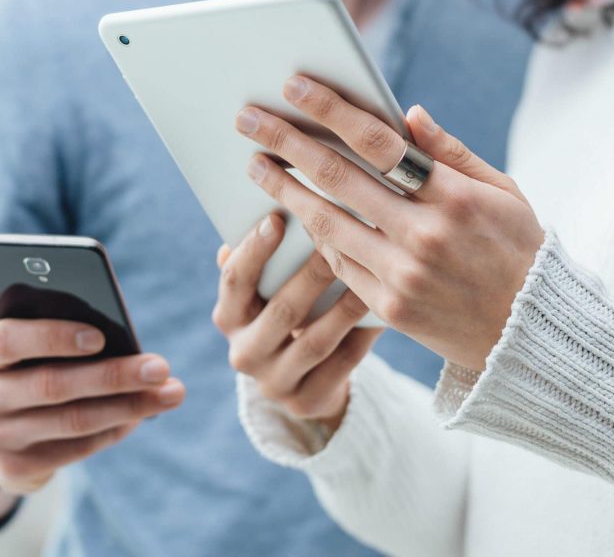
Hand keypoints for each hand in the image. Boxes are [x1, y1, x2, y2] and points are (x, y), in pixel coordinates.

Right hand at [0, 226, 185, 521]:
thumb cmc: (15, 357)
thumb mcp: (5, 322)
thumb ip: (0, 283)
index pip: (6, 339)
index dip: (52, 337)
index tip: (101, 334)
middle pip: (51, 386)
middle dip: (113, 375)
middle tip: (161, 365)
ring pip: (73, 421)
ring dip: (129, 406)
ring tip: (172, 391)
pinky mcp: (17, 469)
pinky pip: (77, 449)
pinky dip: (115, 430)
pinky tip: (145, 412)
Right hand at [212, 215, 381, 429]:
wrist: (299, 378)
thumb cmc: (283, 309)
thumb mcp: (264, 289)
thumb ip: (261, 258)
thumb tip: (268, 211)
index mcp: (228, 317)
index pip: (234, 280)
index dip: (254, 249)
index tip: (277, 217)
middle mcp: (244, 352)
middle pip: (282, 311)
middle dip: (312, 273)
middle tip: (341, 239)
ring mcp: (274, 383)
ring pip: (315, 341)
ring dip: (346, 306)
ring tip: (374, 273)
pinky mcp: (306, 402)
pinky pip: (343, 365)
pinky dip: (364, 335)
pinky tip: (385, 311)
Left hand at [235, 74, 544, 370]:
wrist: (528, 331)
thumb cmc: (515, 248)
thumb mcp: (501, 191)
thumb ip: (451, 152)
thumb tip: (406, 113)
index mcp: (453, 196)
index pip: (378, 142)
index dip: (331, 110)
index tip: (294, 86)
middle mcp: (422, 234)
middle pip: (337, 178)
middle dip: (286, 142)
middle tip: (248, 119)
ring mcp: (401, 274)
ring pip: (325, 222)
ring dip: (283, 189)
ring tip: (255, 165)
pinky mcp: (387, 306)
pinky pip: (337, 263)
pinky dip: (314, 234)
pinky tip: (292, 212)